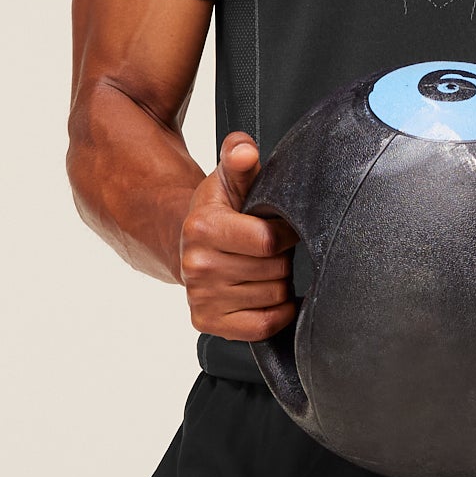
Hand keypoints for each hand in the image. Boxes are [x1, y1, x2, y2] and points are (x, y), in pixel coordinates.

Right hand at [179, 132, 296, 340]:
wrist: (189, 246)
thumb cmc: (219, 212)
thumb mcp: (228, 180)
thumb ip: (239, 158)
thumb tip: (245, 150)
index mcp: (202, 228)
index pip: (267, 241)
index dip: (286, 234)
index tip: (285, 229)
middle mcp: (197, 266)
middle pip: (274, 270)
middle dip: (282, 259)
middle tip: (271, 251)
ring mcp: (201, 298)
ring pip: (273, 297)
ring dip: (279, 284)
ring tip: (264, 269)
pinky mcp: (207, 323)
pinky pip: (263, 326)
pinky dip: (278, 313)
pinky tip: (271, 297)